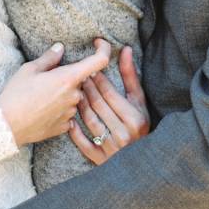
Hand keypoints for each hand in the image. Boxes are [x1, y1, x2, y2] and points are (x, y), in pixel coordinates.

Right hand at [0, 39, 110, 145]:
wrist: (6, 126)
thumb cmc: (16, 94)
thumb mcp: (29, 70)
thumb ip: (49, 58)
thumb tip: (60, 48)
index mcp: (68, 78)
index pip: (99, 61)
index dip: (103, 49)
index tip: (98, 43)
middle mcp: (74, 96)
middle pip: (81, 80)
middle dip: (68, 77)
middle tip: (47, 79)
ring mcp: (71, 113)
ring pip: (74, 97)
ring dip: (63, 93)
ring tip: (41, 96)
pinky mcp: (65, 127)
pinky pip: (68, 113)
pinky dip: (59, 109)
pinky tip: (43, 109)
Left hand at [70, 42, 149, 163]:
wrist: (140, 159)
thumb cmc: (139, 123)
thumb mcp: (139, 100)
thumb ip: (131, 75)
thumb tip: (126, 49)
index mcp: (135, 118)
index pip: (109, 93)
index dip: (96, 78)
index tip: (88, 68)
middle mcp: (124, 134)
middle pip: (97, 104)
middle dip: (85, 87)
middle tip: (75, 76)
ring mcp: (112, 148)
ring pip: (89, 120)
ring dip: (78, 103)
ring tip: (71, 91)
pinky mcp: (101, 159)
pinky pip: (83, 143)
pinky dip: (74, 130)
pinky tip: (69, 118)